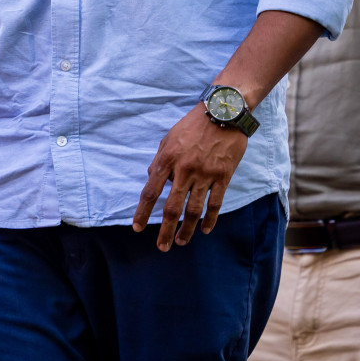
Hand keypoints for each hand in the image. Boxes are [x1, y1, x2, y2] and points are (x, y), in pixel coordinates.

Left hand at [131, 105, 247, 250]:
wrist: (222, 113)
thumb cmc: (192, 125)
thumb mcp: (168, 138)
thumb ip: (160, 161)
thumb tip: (152, 180)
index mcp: (167, 159)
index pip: (150, 191)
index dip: (142, 212)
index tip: (137, 228)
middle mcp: (184, 170)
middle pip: (172, 207)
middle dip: (165, 230)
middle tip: (162, 247)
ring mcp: (205, 175)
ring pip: (193, 210)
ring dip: (186, 230)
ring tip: (181, 242)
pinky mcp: (223, 177)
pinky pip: (215, 204)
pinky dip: (209, 220)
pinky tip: (204, 230)